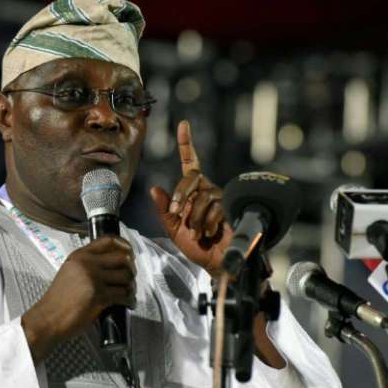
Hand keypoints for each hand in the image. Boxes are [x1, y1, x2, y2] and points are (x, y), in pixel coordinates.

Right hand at [20, 236, 135, 360]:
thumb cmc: (59, 299)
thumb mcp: (70, 271)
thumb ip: (88, 264)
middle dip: (131, 269)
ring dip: (131, 285)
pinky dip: (129, 299)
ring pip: (126, 276)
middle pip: (122, 258)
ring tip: (128, 291)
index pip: (108, 240)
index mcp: (80, 255)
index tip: (130, 253)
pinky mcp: (99, 296)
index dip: (124, 245)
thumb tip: (113, 264)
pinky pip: (123, 294)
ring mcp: (94, 279)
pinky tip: (127, 302)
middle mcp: (87, 264)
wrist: (49, 318)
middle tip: (130, 277)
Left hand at [149, 120, 231, 278]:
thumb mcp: (173, 229)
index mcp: (193, 192)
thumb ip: (164, 210)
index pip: (190, 163)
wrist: (216, 263)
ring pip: (203, 194)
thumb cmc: (197, 247)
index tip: (183, 125)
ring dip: (196, 216)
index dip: (187, 144)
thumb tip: (155, 188)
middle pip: (192, 176)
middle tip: (177, 213)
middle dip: (181, 195)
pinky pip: (215, 206)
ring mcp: (220, 197)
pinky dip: (208, 222)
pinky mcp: (231, 206)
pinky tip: (210, 232)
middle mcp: (207, 189)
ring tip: (198, 232)